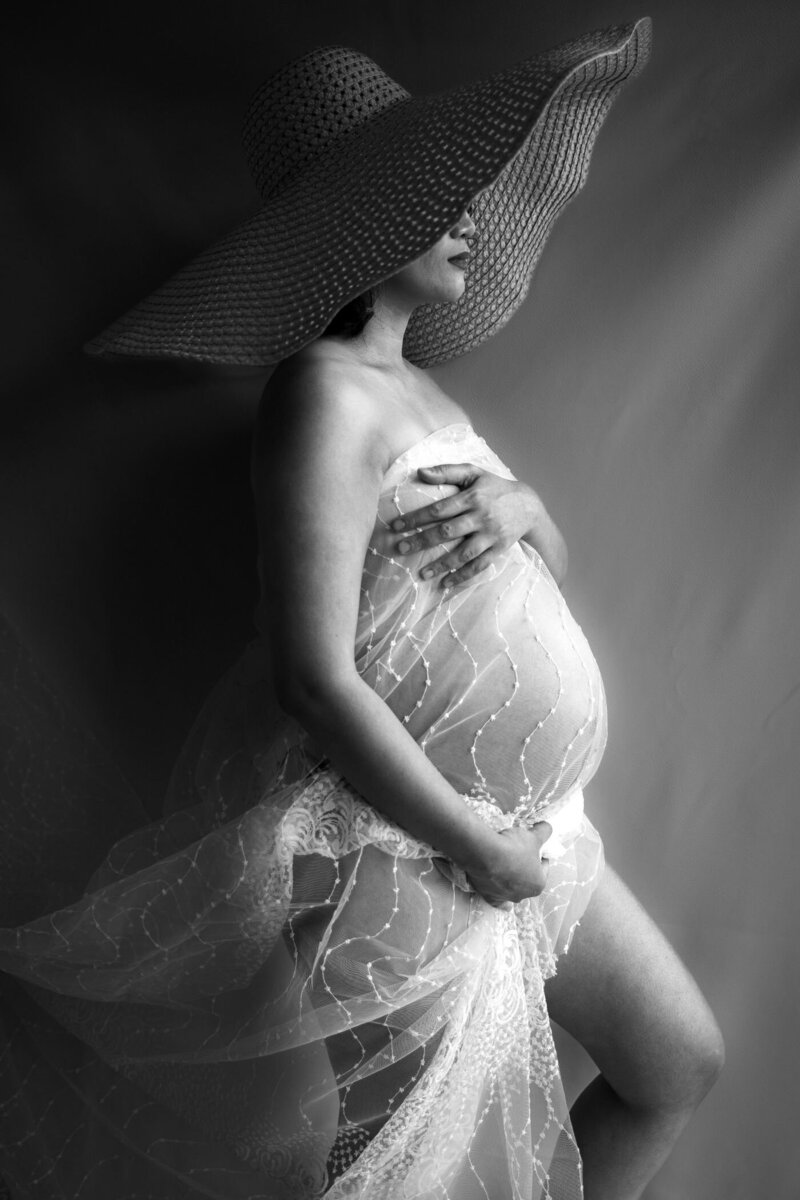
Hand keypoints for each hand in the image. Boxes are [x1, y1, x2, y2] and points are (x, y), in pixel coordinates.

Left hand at [391, 463, 565, 586]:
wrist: (528, 505)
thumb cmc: (494, 487)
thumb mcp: (474, 472)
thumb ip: (447, 471)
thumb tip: (420, 472)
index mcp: (472, 497)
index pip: (439, 509)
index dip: (416, 517)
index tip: (396, 525)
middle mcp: (482, 517)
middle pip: (447, 532)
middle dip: (422, 541)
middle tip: (400, 548)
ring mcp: (491, 535)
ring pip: (463, 553)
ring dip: (442, 565)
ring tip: (421, 574)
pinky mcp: (498, 549)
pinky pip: (479, 566)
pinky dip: (463, 576)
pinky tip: (445, 583)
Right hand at [463, 822, 551, 907]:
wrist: (485, 854)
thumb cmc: (513, 847)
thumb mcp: (533, 836)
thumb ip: (544, 832)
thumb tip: (547, 828)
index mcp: (539, 884)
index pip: (543, 866)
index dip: (538, 854)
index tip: (531, 846)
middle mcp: (524, 895)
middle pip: (527, 878)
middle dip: (525, 867)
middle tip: (516, 852)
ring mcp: (506, 898)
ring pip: (512, 887)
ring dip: (510, 877)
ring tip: (503, 860)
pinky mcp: (489, 897)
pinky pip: (496, 897)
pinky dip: (496, 891)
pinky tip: (494, 883)